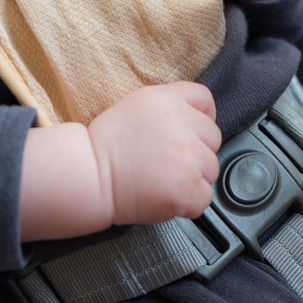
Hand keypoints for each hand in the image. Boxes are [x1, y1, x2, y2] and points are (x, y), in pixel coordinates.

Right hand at [87, 82, 220, 225]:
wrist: (90, 176)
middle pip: (213, 137)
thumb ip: (169, 107)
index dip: (201, 117)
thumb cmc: (106, 146)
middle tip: (167, 162)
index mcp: (168, 99)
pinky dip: (188, 203)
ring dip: (193, 178)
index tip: (190, 132)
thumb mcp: (137, 105)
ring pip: (211, 169)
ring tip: (162, 180)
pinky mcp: (189, 188)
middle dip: (196, 151)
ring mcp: (189, 157)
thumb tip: (195, 120)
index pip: (205, 99)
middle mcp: (183, 124)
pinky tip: (164, 196)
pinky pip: (204, 198)